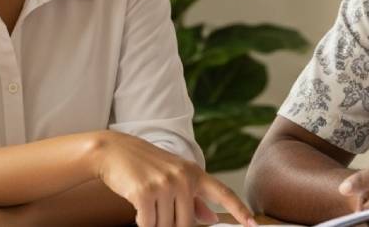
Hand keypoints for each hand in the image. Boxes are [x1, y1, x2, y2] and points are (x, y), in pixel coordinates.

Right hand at [91, 131, 256, 226]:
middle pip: (186, 224)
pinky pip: (148, 224)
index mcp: (194, 172)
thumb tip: (212, 218)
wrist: (114, 150)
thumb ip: (195, 198)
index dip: (240, 210)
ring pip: (166, 226)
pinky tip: (138, 208)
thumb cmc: (146, 165)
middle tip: (159, 211)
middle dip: (172, 225)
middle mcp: (183, 178)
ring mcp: (165, 184)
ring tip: (146, 205)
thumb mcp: (174, 175)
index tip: (253, 224)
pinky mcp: (145, 192)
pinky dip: (142, 223)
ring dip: (154, 223)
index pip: (222, 193)